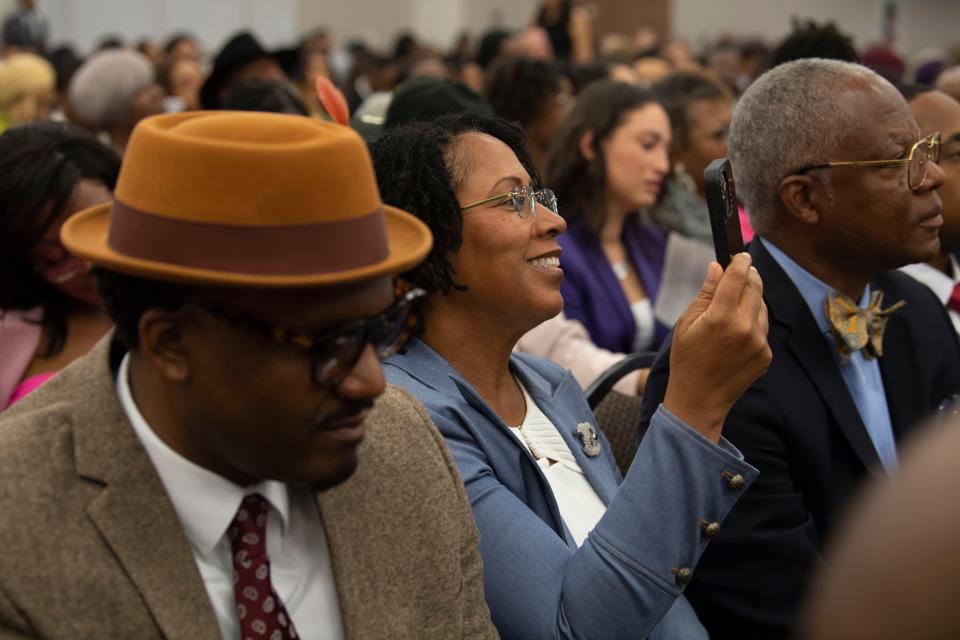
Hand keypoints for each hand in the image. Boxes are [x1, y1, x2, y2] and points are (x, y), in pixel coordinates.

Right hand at [663, 253, 770, 441]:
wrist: (699, 400)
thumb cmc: (686, 360)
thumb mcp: (686, 323)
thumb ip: (705, 293)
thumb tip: (717, 268)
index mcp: (720, 317)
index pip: (738, 276)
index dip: (740, 262)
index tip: (741, 254)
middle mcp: (744, 327)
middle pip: (755, 287)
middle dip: (750, 275)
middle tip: (742, 270)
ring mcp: (759, 342)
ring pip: (761, 306)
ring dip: (752, 299)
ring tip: (733, 306)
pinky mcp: (766, 354)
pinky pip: (762, 327)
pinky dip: (753, 322)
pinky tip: (736, 332)